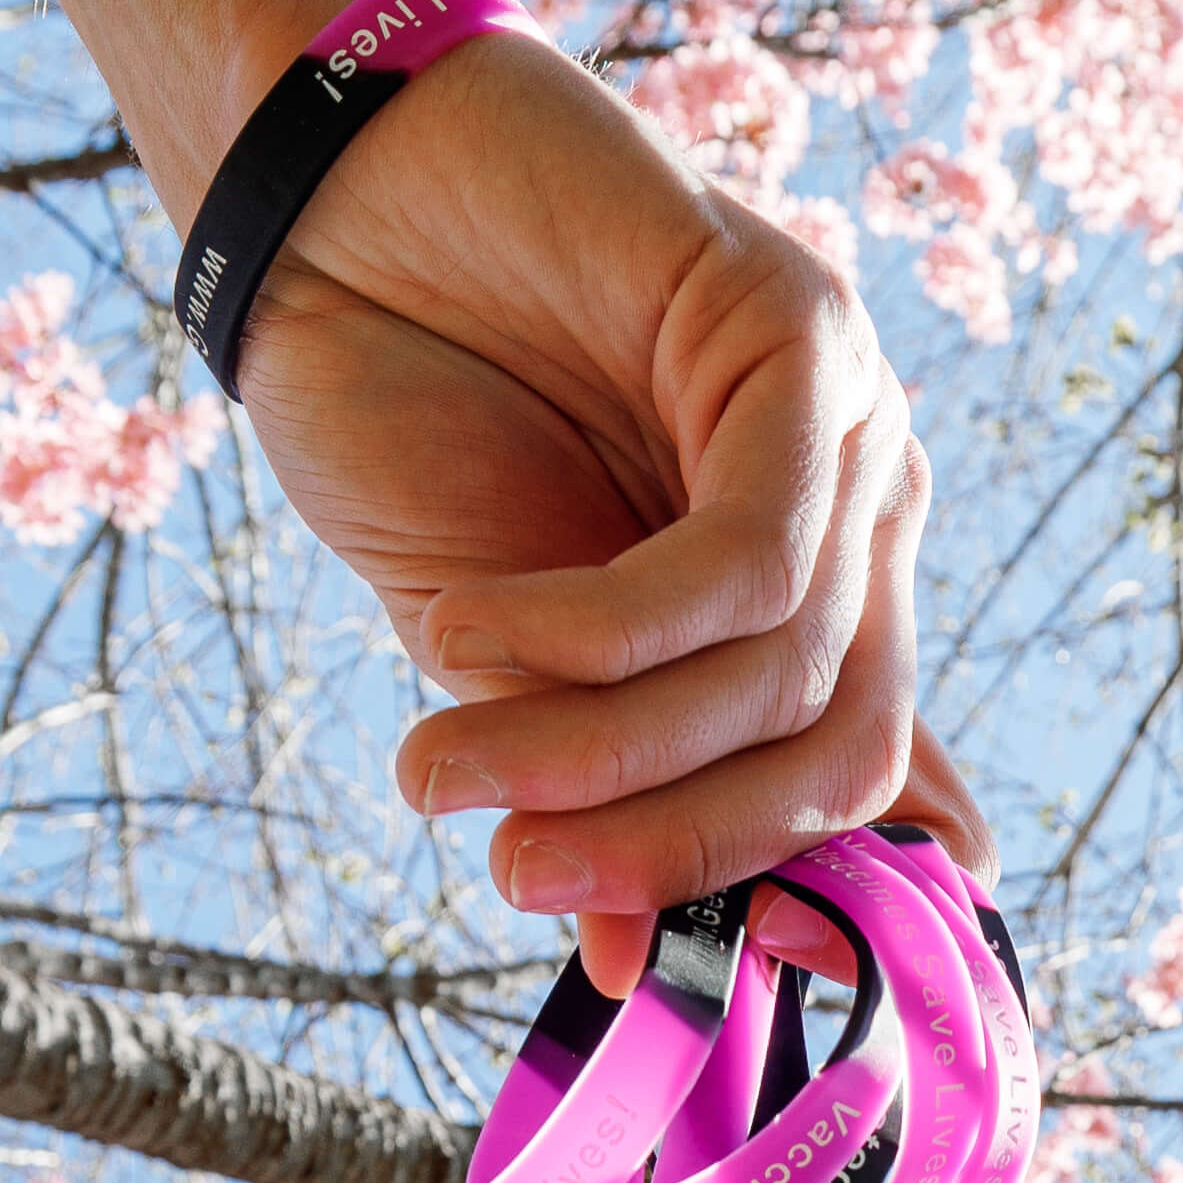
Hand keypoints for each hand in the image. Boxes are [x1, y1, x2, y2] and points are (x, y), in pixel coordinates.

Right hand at [216, 0, 994, 992]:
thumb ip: (592, 771)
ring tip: (445, 769)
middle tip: (521, 882)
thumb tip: (639, 966)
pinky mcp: (802, 333)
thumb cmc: (407, 407)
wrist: (317, 202)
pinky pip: (744, 556)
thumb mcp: (501, 644)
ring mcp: (853, 421)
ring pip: (787, 664)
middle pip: (846, 747)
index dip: (775, 891)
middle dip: (688, 846)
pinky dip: (602, 630)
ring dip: (604, 747)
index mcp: (816, 591)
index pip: (857, 779)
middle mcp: (864, 511)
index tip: (650, 981)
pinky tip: (476, 627)